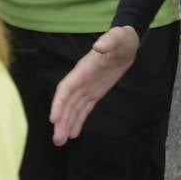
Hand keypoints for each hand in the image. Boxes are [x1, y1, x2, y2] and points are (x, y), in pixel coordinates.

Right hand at [50, 26, 138, 145]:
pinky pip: (84, 109)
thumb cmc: (121, 39)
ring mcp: (87, 87)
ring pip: (73, 108)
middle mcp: (81, 80)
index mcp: (82, 69)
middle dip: (61, 120)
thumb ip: (108, 41)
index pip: (66, 88)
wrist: (127, 43)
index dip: (59, 102)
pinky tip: (73, 134)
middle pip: (67, 102)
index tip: (54, 118)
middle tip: (57, 140)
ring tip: (60, 142)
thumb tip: (99, 46)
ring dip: (66, 124)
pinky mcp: (95, 93)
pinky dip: (77, 121)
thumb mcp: (117, 37)